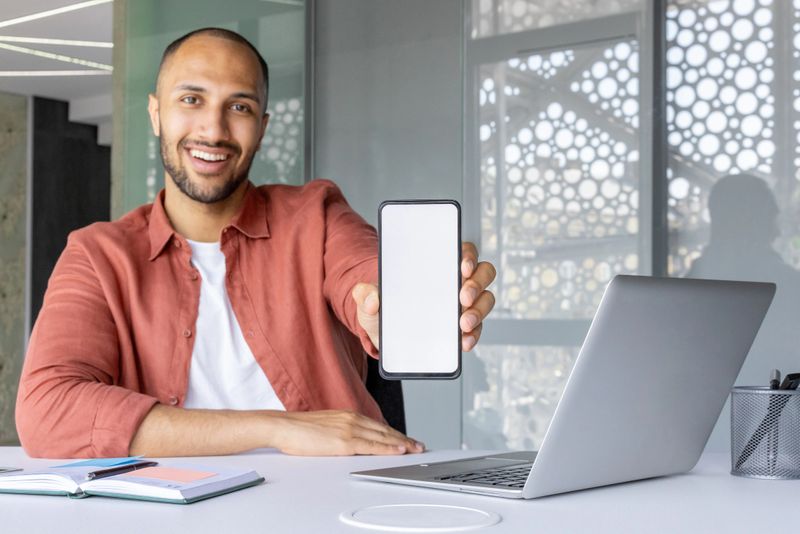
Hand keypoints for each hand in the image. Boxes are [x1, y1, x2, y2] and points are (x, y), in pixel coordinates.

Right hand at [271, 410, 424, 455]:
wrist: (283, 426)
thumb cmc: (299, 429)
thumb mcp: (327, 426)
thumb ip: (342, 431)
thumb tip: (352, 442)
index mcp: (349, 415)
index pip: (378, 425)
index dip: (395, 433)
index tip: (407, 439)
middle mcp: (353, 419)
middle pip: (385, 430)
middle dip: (404, 438)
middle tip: (419, 445)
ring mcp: (350, 429)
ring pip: (383, 437)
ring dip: (402, 444)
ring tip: (416, 449)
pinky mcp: (345, 441)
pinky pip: (372, 446)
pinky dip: (388, 448)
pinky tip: (399, 450)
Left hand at [352, 241, 495, 351]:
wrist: (384, 334)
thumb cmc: (383, 308)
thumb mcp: (369, 300)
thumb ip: (366, 296)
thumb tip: (372, 299)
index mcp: (438, 266)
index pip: (463, 251)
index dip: (468, 255)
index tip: (463, 266)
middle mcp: (456, 281)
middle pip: (483, 273)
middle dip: (477, 284)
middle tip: (462, 298)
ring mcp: (463, 305)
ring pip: (486, 299)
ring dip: (479, 311)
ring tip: (463, 323)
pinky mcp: (464, 328)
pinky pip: (477, 329)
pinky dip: (474, 335)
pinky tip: (463, 341)